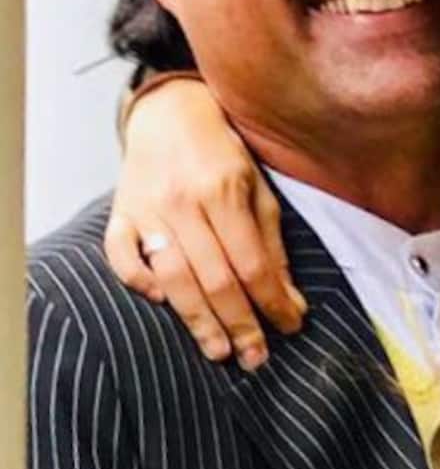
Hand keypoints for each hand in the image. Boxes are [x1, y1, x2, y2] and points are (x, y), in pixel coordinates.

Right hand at [105, 76, 305, 365]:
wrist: (168, 111)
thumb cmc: (222, 153)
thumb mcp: (259, 189)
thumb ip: (272, 245)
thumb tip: (291, 302)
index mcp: (223, 191)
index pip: (252, 263)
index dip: (273, 303)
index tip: (289, 328)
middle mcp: (183, 201)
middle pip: (214, 277)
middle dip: (239, 323)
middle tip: (254, 358)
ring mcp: (146, 208)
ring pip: (172, 276)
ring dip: (196, 319)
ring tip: (218, 350)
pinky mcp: (119, 213)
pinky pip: (121, 255)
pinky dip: (139, 281)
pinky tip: (161, 301)